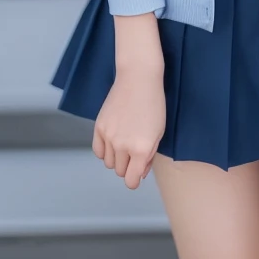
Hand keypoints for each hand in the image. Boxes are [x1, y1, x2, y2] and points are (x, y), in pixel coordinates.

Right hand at [92, 62, 165, 189]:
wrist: (139, 78)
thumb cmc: (154, 103)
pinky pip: (98, 151)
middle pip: (120, 172)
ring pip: (109, 163)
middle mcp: (123, 146)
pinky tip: (113, 140)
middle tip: (134, 150)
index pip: (131, 181)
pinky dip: (105, 151)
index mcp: (141, 149)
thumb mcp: (159, 132)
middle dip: (128, 166)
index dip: (135, 179)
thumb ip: (149, 156)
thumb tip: (138, 174)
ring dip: (117, 158)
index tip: (137, 173)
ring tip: (125, 141)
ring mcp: (109, 137)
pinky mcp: (99, 127)